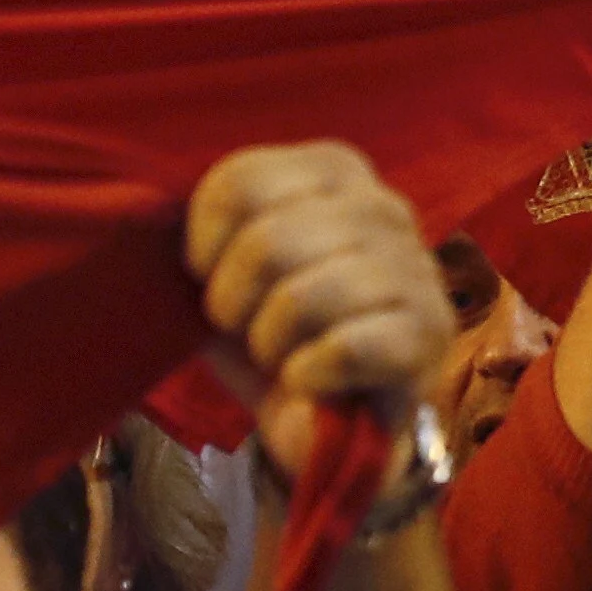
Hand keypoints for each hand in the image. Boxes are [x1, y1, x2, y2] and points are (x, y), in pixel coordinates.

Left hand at [184, 140, 457, 479]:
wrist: (327, 419)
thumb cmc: (271, 333)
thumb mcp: (226, 275)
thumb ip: (203, 237)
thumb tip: (160, 226)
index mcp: (333, 171)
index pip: (243, 180)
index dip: (204, 244)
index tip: (209, 278)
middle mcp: (382, 206)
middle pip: (267, 241)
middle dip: (233, 304)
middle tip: (246, 328)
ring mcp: (415, 266)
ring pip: (301, 298)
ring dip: (270, 345)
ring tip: (281, 355)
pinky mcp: (430, 331)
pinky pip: (343, 349)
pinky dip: (307, 375)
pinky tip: (311, 381)